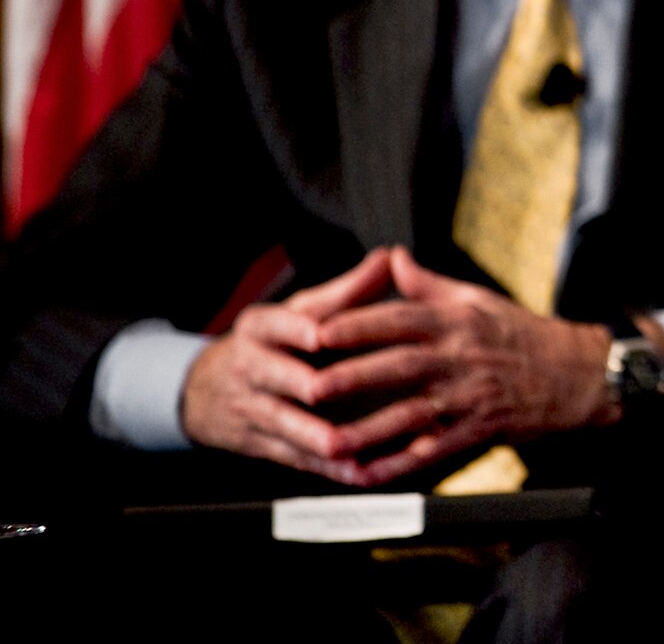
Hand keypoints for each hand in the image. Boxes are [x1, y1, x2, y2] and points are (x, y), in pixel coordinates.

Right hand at [181, 247, 396, 485]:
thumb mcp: (300, 310)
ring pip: (282, 423)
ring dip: (313, 436)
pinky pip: (295, 457)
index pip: (276, 324)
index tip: (318, 333)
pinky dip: (325, 467)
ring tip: (344, 444)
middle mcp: (251, 366)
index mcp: (262, 327)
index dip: (297, 329)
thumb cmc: (275, 342)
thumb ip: (347, 290)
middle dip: (303, 385)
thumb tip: (391, 257)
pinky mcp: (262, 444)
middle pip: (276, 376)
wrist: (207, 390)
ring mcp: (253, 408)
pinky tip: (356, 472)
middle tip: (327, 391)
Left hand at [297, 247, 617, 484]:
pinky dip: (402, 465)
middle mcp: (460, 356)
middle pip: (400, 366)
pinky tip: (371, 475)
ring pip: (413, 414)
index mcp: (456, 320)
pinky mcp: (479, 429)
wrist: (576, 374)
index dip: (358, 325)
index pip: (400, 318)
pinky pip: (435, 450)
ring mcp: (470, 395)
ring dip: (370, 431)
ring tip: (330, 442)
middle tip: (310, 389)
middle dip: (353, 378)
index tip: (318, 330)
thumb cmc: (522, 334)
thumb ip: (428, 284)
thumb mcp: (478, 298)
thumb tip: (392, 258)